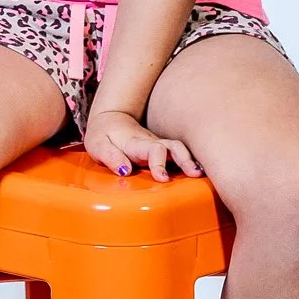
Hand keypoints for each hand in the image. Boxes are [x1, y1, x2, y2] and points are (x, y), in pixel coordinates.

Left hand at [83, 105, 200, 181]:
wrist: (110, 119)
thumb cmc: (103, 134)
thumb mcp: (98, 145)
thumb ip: (110, 157)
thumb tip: (124, 171)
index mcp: (136, 143)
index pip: (152, 150)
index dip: (159, 163)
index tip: (162, 179)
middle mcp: (152, 142)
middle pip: (174, 147)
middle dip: (185, 160)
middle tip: (195, 174)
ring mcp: (159, 145)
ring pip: (179, 149)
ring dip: (190, 160)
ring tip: (200, 174)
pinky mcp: (162, 150)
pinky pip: (178, 154)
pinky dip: (190, 160)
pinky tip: (199, 171)